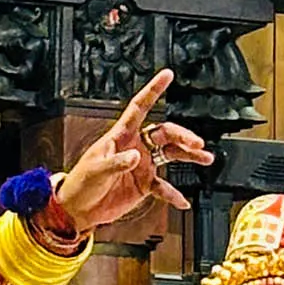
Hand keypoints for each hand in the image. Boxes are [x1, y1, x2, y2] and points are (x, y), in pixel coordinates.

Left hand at [47, 70, 210, 232]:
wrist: (79, 209)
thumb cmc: (81, 183)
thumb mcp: (97, 170)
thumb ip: (117, 163)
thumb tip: (137, 156)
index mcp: (121, 136)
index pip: (139, 107)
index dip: (153, 90)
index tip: (167, 75)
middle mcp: (135, 146)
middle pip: (164, 133)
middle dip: (183, 136)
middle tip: (197, 144)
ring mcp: (142, 165)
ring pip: (171, 154)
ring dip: (188, 156)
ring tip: (205, 158)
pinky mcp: (144, 184)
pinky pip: (164, 186)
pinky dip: (173, 193)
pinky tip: (182, 200)